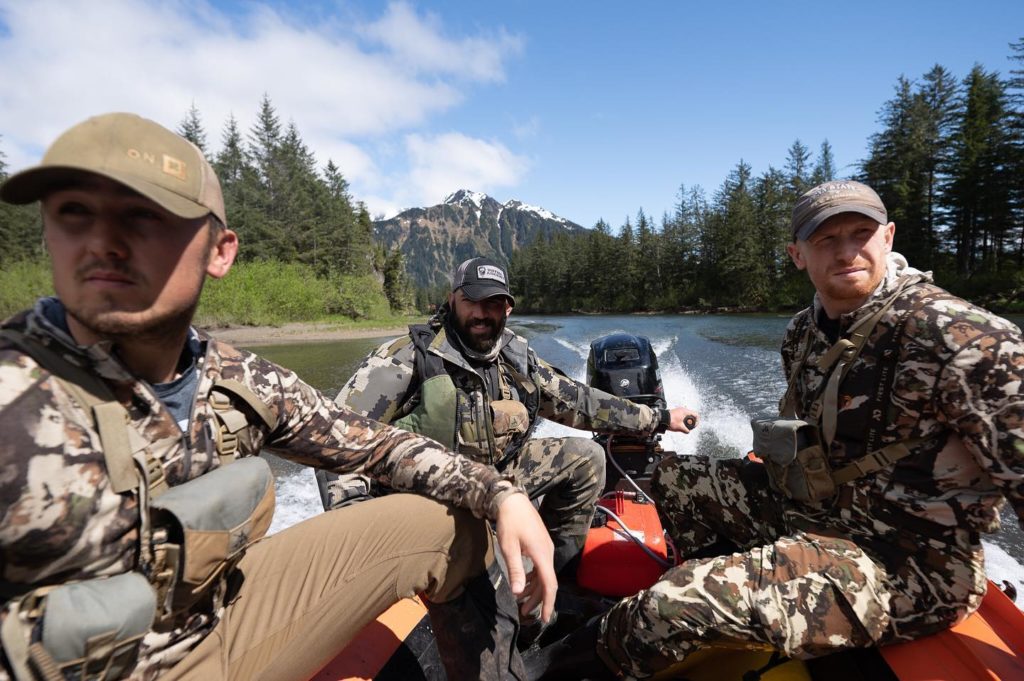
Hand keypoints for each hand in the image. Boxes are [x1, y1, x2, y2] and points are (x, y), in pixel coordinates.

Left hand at [495, 492, 556, 622]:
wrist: (513, 500)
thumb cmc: (509, 523)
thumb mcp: (509, 547)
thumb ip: (515, 570)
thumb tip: (517, 592)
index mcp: (542, 555)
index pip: (549, 585)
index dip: (547, 603)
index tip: (544, 619)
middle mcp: (547, 553)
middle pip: (547, 582)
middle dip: (537, 599)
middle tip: (523, 612)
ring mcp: (545, 548)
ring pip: (544, 575)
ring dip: (533, 589)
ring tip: (520, 599)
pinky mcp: (541, 545)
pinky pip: (541, 567)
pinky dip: (533, 577)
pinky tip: (522, 582)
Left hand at [666, 407, 698, 432]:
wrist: (661, 419)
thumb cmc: (670, 421)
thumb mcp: (680, 427)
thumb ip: (686, 430)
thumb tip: (688, 431)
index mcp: (685, 411)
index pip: (696, 415)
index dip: (697, 421)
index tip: (694, 426)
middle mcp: (682, 409)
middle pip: (691, 415)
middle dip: (691, 422)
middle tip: (689, 427)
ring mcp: (679, 410)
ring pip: (686, 416)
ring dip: (686, 421)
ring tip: (684, 427)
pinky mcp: (675, 412)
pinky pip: (682, 416)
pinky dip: (682, 420)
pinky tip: (680, 425)